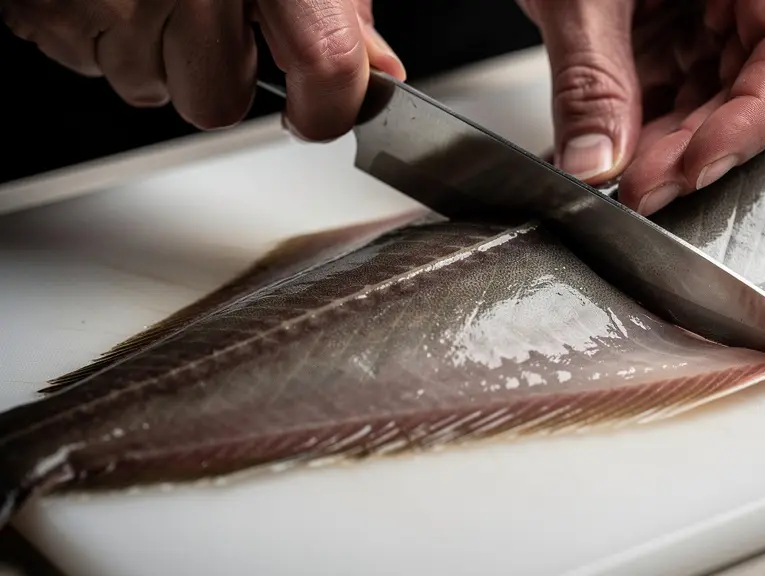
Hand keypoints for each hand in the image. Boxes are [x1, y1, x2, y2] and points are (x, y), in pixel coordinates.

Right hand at [1, 0, 405, 141]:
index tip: (320, 113)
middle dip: (219, 78)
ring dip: (158, 56)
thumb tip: (374, 68)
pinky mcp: (48, 10)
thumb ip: (338, 7)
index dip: (328, 109)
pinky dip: (105, 36)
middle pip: (216, 103)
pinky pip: (88, 62)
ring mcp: (111, 1)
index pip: (324, 70)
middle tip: (212, 22)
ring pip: (149, 88)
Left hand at [519, 0, 764, 214]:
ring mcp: (701, 20)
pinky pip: (664, 99)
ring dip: (664, 153)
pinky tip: (605, 160)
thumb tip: (597, 161)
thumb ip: (591, 77)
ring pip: (705, 106)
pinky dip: (635, 135)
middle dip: (695, 150)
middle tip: (642, 191)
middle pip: (748, 92)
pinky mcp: (664, 41)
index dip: (749, 120)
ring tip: (618, 182)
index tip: (696, 165)